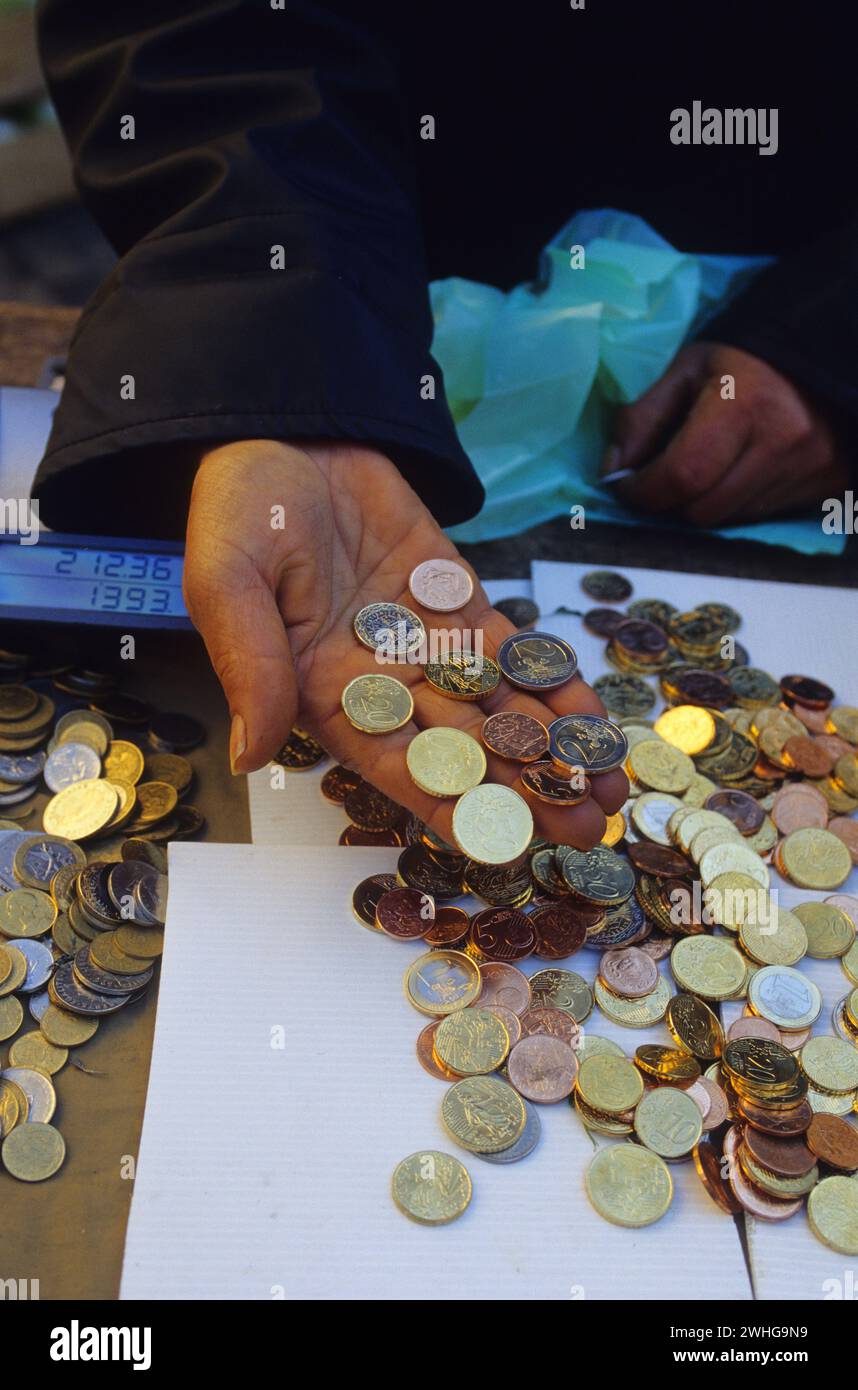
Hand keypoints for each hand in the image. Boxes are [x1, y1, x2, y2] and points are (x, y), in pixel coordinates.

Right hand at [184, 439, 626, 848]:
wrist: (284, 429)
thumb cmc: (239, 511)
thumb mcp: (226, 586)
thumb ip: (250, 669)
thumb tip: (250, 757)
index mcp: (321, 696)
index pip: (396, 767)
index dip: (450, 807)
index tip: (507, 846)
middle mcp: (379, 681)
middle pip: (462, 749)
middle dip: (523, 788)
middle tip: (585, 825)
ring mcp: (424, 640)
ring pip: (497, 707)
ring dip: (551, 748)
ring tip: (607, 784)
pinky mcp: (456, 598)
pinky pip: (509, 649)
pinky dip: (551, 682)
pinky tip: (593, 718)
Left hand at [602, 343, 848, 524]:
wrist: (818, 361)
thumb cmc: (743, 364)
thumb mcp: (685, 372)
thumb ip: (642, 419)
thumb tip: (613, 470)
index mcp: (743, 405)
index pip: (682, 476)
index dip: (644, 491)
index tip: (627, 486)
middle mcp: (782, 443)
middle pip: (703, 510)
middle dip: (671, 501)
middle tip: (663, 479)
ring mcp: (809, 470)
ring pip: (729, 520)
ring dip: (704, 504)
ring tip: (706, 470)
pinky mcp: (824, 487)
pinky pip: (760, 519)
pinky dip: (735, 505)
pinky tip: (736, 474)